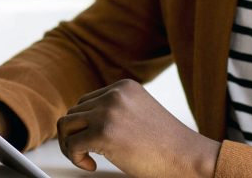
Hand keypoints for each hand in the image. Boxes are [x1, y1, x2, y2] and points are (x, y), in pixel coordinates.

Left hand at [57, 79, 220, 177]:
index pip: (87, 100)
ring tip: (87, 157)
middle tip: (88, 153)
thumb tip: (85, 121)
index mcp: (124, 87)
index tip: (95, 142)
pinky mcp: (103, 132)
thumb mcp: (139, 112)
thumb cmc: (164, 142)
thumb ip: (116, 109)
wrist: (185, 155)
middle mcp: (114, 94)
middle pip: (74, 112)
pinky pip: (72, 145)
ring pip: (66, 125)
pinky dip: (75, 158)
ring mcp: (108, 111)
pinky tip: (92, 165)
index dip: (85, 124)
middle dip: (75, 135)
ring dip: (71, 145)